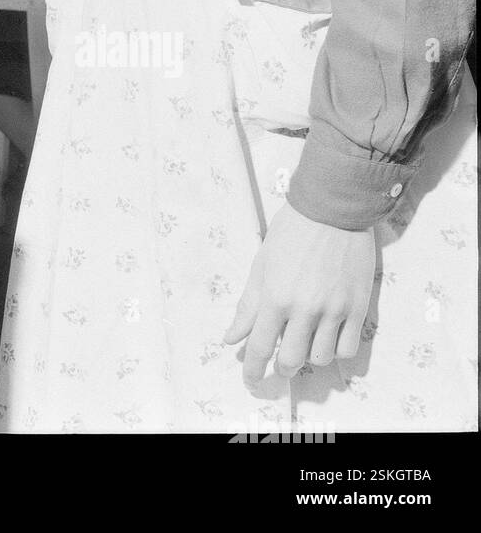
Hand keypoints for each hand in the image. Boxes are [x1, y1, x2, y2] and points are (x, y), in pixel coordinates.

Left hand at [224, 200, 374, 382]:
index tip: (250, 381)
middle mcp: (305, 309)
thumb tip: (231, 339)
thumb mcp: (261, 266)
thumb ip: (247, 306)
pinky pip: (348, 349)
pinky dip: (336, 353)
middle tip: (278, 363)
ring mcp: (335, 311)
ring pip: (321, 359)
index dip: (253, 371)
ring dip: (309, 359)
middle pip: (291, 361)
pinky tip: (329, 341)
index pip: (260, 348)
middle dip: (281, 368)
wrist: (333, 210)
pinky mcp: (359, 308)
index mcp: (275, 297)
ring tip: (305, 344)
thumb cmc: (291, 233)